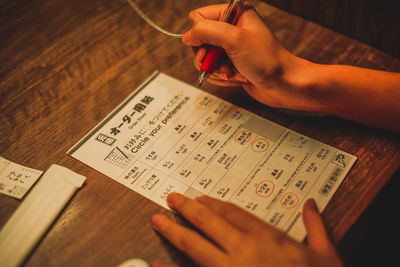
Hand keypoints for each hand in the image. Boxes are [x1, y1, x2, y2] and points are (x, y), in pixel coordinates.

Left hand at [151, 193, 342, 266]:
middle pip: (209, 222)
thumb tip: (310, 204)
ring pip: (195, 246)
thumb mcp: (326, 254)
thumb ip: (316, 226)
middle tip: (172, 199)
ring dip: (174, 231)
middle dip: (187, 209)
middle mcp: (244, 250)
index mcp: (267, 238)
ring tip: (158, 220)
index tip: (201, 198)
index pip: (234, 213)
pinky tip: (155, 264)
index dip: (214, 204)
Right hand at [182, 3, 320, 110]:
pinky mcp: (231, 64)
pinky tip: (237, 77)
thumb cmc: (268, 60)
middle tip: (220, 62)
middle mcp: (231, 29)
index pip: (199, 18)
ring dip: (216, 69)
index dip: (200, 34)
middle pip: (199, 40)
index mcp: (234, 14)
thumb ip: (207, 32)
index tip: (211, 47)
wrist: (283, 85)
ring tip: (233, 71)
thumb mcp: (235, 40)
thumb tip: (187, 36)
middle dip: (208, 56)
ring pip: (205, 58)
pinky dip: (222, 77)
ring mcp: (230, 48)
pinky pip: (213, 71)